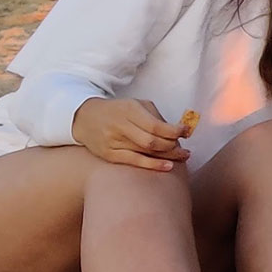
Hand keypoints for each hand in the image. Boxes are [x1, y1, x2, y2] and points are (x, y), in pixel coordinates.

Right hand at [71, 97, 188, 170]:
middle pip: (153, 141)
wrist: (85, 118)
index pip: (156, 125)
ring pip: (145, 152)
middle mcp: (120, 126)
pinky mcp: (108, 155)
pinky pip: (134, 162)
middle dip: (173, 146)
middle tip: (185, 150)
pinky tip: (167, 166)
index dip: (175, 131)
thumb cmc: (118, 111)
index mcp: (129, 110)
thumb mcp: (136, 105)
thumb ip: (156, 116)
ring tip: (182, 157)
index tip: (187, 132)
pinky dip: (152, 165)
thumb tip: (178, 130)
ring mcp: (113, 142)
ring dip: (168, 156)